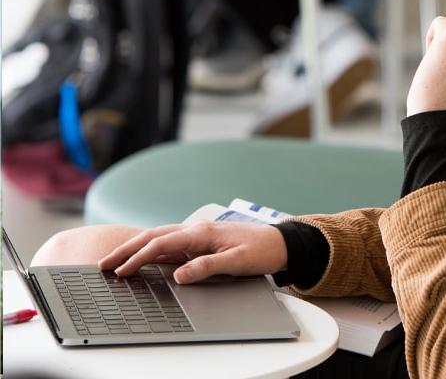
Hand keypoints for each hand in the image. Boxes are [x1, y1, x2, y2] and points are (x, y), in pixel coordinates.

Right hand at [97, 221, 287, 284]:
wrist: (281, 242)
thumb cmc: (262, 250)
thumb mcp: (238, 262)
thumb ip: (208, 267)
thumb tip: (180, 275)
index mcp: (202, 233)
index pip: (161, 244)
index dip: (138, 258)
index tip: (120, 271)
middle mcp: (196, 229)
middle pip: (153, 237)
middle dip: (127, 249)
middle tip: (104, 264)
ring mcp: (198, 233)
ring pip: (160, 237)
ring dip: (137, 248)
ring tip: (116, 261)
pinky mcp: (202, 240)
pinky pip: (171, 243)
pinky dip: (152, 249)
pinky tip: (145, 257)